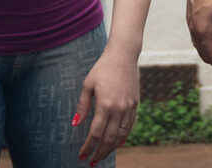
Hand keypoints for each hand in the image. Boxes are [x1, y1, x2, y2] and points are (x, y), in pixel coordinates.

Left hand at [74, 47, 138, 164]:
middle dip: (100, 153)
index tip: (82, 155)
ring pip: (121, 135)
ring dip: (111, 148)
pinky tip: (118, 142)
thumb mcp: (88, 85)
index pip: (95, 133)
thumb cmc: (103, 68)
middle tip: (92, 161)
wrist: (124, 54)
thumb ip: (82, 106)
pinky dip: (124, 136)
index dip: (88, 147)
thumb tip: (75, 124)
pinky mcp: (135, 103)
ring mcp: (129, 106)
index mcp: (105, 104)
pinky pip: (130, 125)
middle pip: (109, 139)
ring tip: (103, 155)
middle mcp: (119, 108)